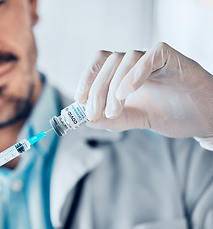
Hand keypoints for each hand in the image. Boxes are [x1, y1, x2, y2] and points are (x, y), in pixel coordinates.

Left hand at [74, 42, 212, 138]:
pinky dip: (136, 73)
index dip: (87, 78)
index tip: (79, 100)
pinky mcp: (173, 59)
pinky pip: (151, 56)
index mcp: (126, 73)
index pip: (100, 64)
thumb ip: (111, 119)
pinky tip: (127, 93)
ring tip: (114, 112)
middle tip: (94, 113)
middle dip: (97, 90)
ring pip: (125, 59)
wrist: (204, 119)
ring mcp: (155, 59)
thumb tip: (84, 119)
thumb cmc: (171, 115)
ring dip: (113, 88)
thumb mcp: (134, 119)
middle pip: (108, 62)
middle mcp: (137, 62)